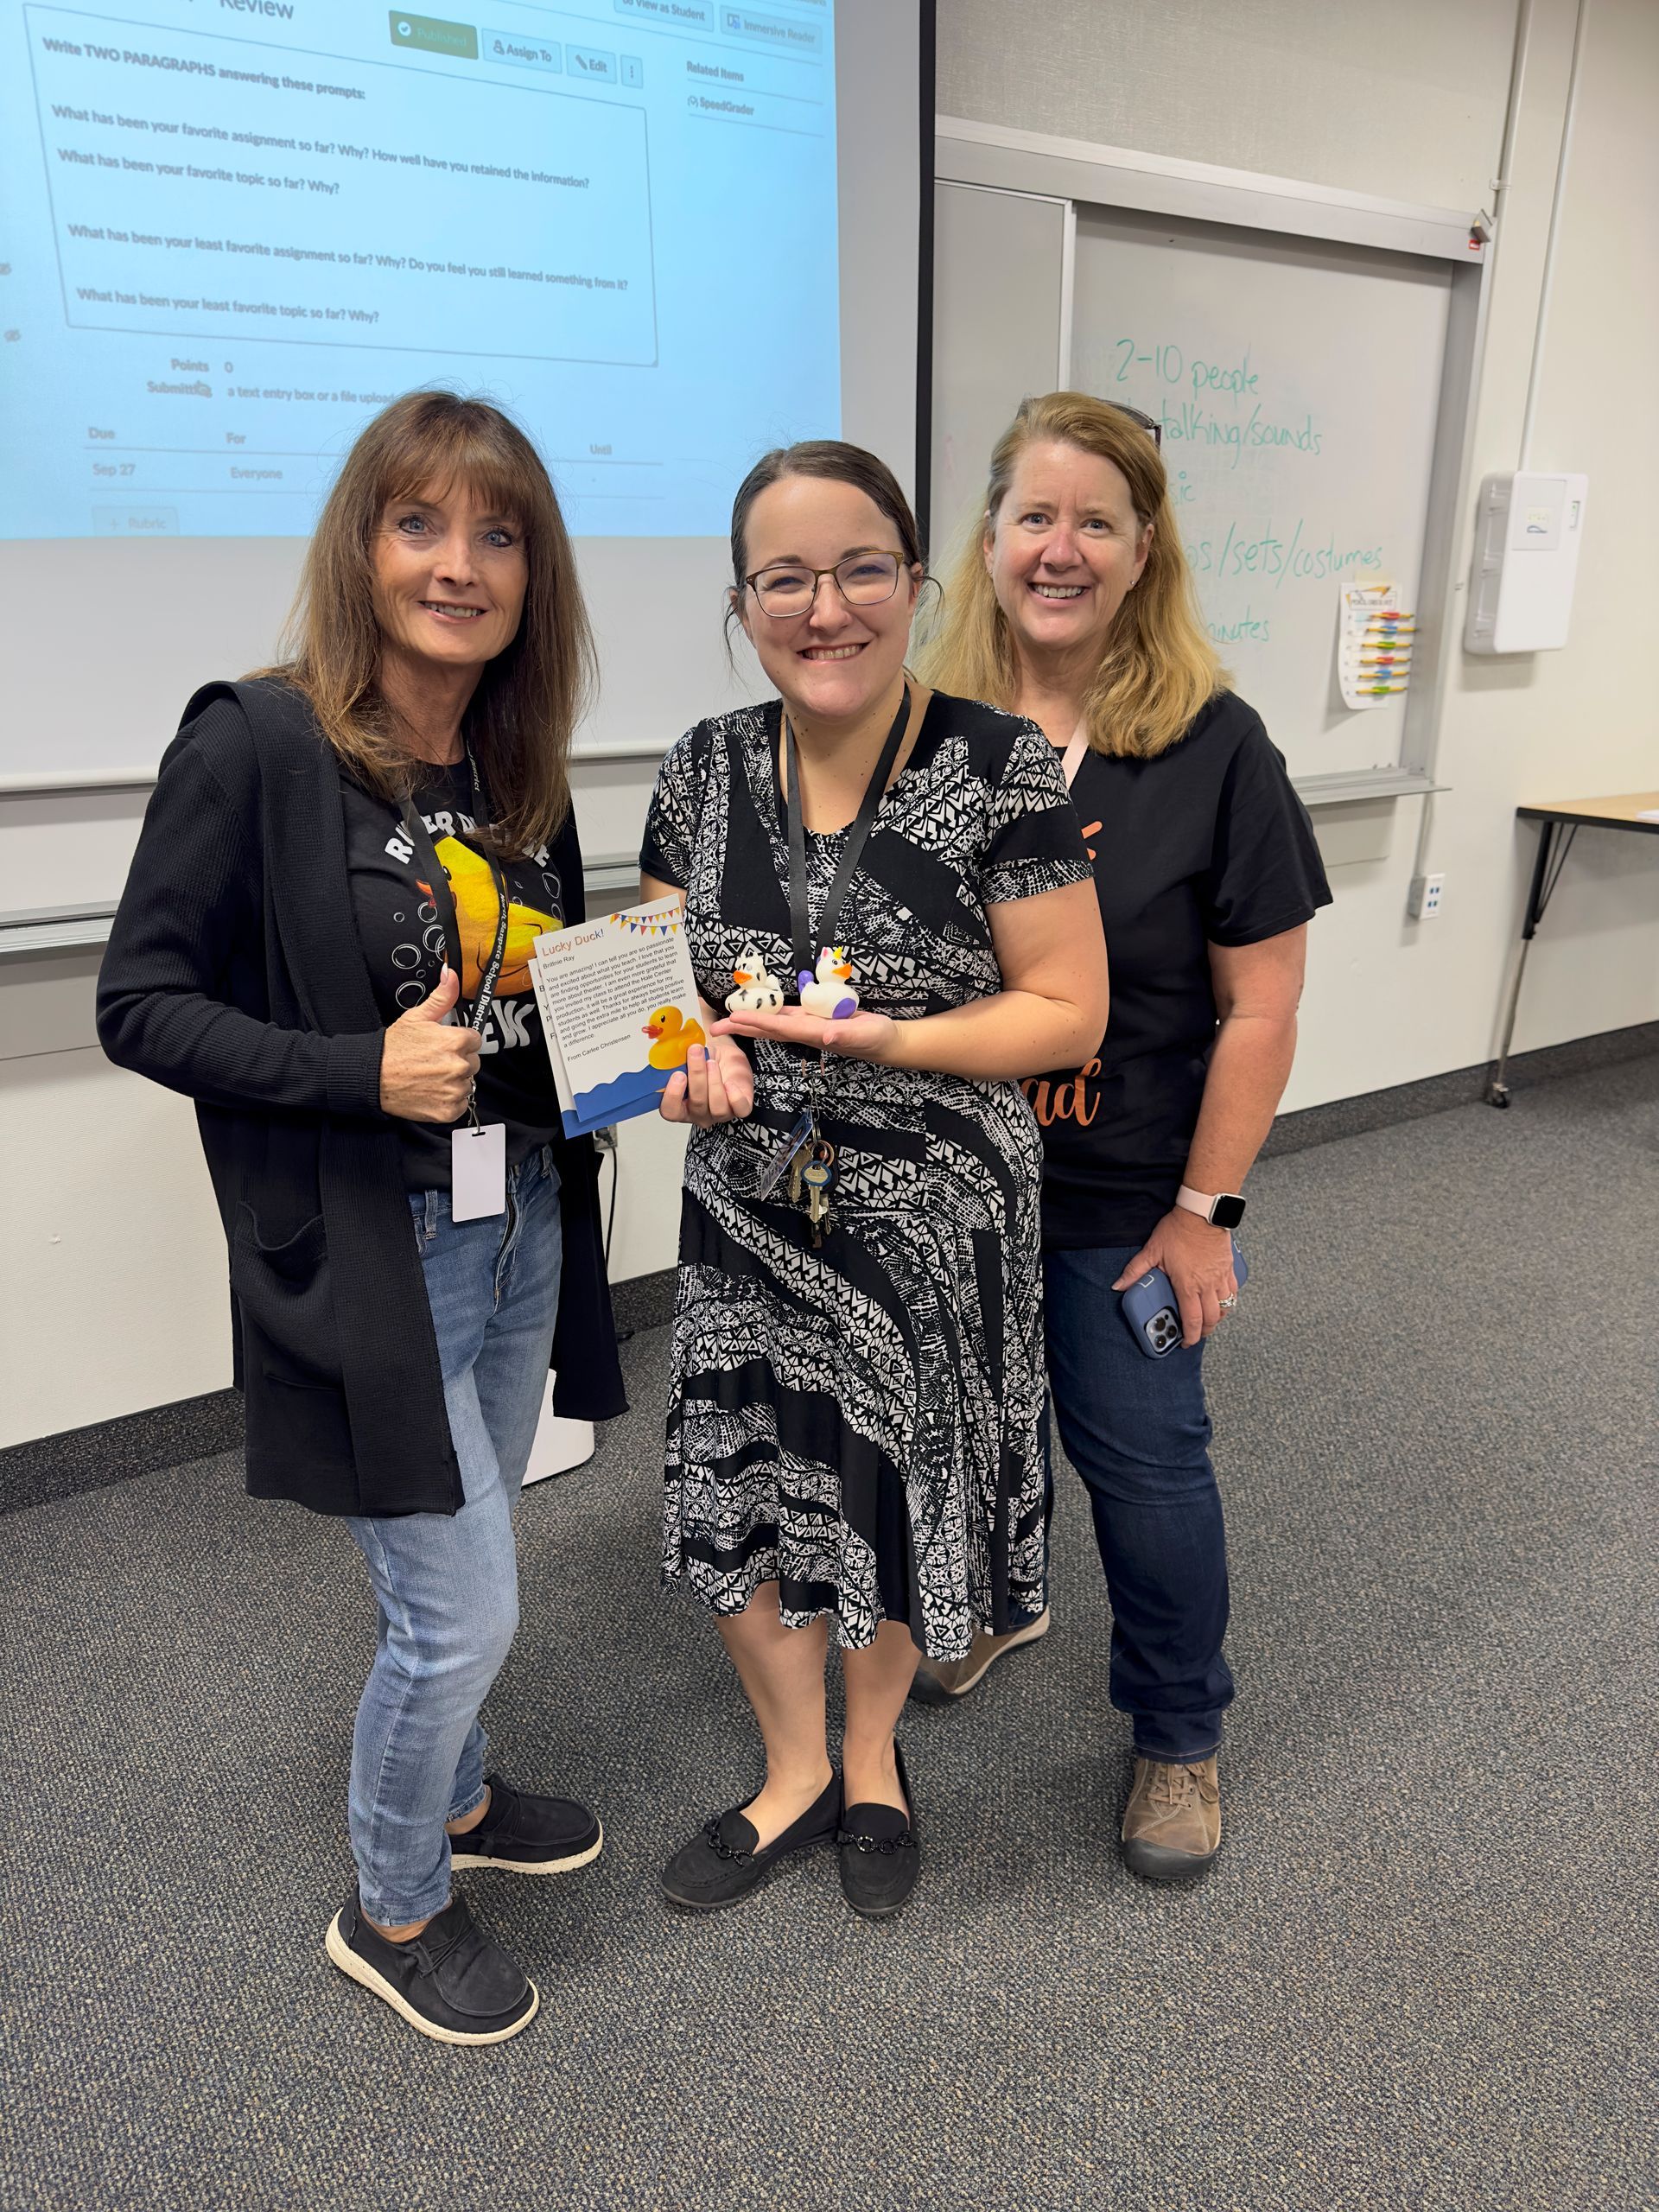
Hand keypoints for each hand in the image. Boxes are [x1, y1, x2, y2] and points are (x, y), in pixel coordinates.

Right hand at [378, 968, 481, 1122]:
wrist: (371, 1077)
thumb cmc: (391, 1049)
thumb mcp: (416, 1017)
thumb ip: (441, 997)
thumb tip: (450, 975)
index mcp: (455, 1041)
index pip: (474, 1039)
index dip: (459, 1041)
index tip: (444, 1045)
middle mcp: (458, 1066)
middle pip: (473, 1062)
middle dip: (458, 1060)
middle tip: (434, 1061)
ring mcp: (454, 1090)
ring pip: (467, 1083)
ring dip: (454, 1081)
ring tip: (431, 1076)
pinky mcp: (448, 1110)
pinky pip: (460, 1104)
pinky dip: (448, 1100)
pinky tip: (431, 1091)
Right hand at [658, 1037, 754, 1126]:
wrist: (722, 1058)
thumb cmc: (702, 1061)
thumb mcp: (685, 1059)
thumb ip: (676, 1062)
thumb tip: (672, 1056)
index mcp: (680, 1107)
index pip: (670, 1111)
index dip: (673, 1095)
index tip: (678, 1074)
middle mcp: (699, 1114)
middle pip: (697, 1104)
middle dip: (697, 1076)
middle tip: (695, 1053)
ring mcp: (720, 1114)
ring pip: (718, 1107)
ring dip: (714, 1082)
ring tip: (711, 1062)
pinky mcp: (740, 1108)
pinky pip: (740, 1108)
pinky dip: (735, 1096)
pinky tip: (730, 1083)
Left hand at [711, 1005, 896, 1064]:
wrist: (886, 1042)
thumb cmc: (877, 1038)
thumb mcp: (865, 1034)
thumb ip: (847, 1034)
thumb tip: (827, 1036)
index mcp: (813, 1034)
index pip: (780, 1028)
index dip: (757, 1023)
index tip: (735, 1020)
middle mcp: (805, 1032)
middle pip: (767, 1030)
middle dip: (742, 1028)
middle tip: (714, 1028)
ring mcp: (808, 1026)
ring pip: (773, 1024)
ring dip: (750, 1022)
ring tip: (727, 1019)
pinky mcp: (814, 1020)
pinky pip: (785, 1017)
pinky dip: (768, 1015)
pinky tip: (756, 1011)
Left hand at [1112, 1207, 1238, 1347]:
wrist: (1201, 1213)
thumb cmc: (1178, 1230)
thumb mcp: (1152, 1250)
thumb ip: (1135, 1271)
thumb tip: (1118, 1285)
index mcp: (1188, 1285)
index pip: (1193, 1320)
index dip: (1191, 1336)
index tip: (1186, 1342)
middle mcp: (1207, 1286)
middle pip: (1211, 1319)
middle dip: (1204, 1331)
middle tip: (1196, 1334)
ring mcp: (1220, 1277)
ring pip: (1225, 1307)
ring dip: (1217, 1318)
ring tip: (1208, 1320)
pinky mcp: (1229, 1268)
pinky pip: (1233, 1292)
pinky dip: (1228, 1302)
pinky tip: (1221, 1302)